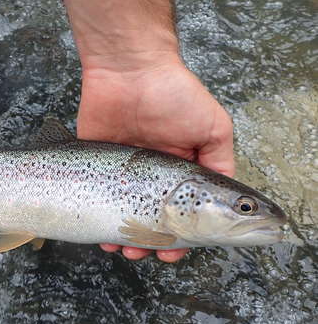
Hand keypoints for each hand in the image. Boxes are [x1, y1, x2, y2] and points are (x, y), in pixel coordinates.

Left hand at [76, 54, 233, 261]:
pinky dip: (100, 223)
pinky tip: (104, 237)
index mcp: (180, 171)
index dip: (182, 237)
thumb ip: (221, 162)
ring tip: (126, 250)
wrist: (128, 70)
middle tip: (149, 253)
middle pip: (150, 221)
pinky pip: (97, 201)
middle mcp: (151, 176)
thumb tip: (227, 196)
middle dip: (151, 243)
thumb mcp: (213, 128)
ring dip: (126, 239)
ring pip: (123, 217)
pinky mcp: (96, 165)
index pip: (183, 214)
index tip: (176, 252)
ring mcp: (123, 173)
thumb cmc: (175, 95)